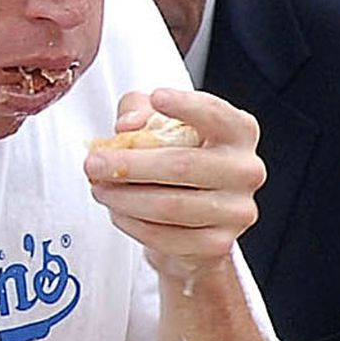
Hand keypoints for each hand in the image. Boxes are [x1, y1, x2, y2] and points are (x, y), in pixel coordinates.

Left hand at [85, 88, 265, 282]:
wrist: (188, 215)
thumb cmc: (172, 155)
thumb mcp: (153, 121)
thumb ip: (137, 110)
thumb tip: (127, 126)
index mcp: (237, 132)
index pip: (217, 115)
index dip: (188, 106)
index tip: (157, 97)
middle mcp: (246, 170)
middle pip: (184, 166)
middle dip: (130, 166)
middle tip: (93, 165)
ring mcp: (237, 210)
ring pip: (172, 206)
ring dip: (125, 199)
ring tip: (99, 190)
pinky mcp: (219, 244)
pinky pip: (168, 237)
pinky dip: (133, 225)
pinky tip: (117, 212)